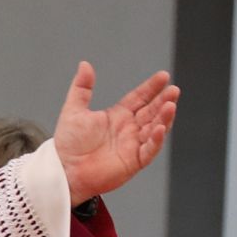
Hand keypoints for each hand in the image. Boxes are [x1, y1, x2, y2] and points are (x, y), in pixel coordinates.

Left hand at [52, 62, 178, 201]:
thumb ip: (81, 88)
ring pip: (154, 128)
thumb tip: (84, 65)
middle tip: (173, 90)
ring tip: (171, 105)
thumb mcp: (73, 111)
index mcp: (117, 116)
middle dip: (163, 100)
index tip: (163, 76)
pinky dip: (155, 140)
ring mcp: (132, 145)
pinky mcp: (133, 162)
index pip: (139, 98)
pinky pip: (149, 150)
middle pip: (151, 111)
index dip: (151, 87)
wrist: (63, 171)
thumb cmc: (67, 145)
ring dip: (164, 117)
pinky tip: (159, 128)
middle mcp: (128, 129)